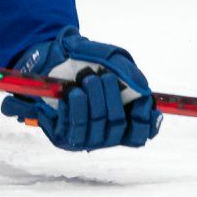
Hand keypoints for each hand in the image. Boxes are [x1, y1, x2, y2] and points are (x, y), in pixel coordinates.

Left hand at [0, 29, 160, 150]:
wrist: (52, 60)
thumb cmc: (86, 61)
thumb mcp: (111, 59)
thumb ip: (129, 72)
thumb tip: (143, 90)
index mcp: (121, 118)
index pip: (138, 134)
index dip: (144, 123)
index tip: (141, 100)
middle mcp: (104, 133)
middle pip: (117, 125)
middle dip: (112, 98)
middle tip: (102, 77)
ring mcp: (84, 137)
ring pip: (95, 125)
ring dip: (93, 100)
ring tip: (86, 80)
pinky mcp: (63, 136)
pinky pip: (72, 127)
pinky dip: (73, 108)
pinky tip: (70, 93)